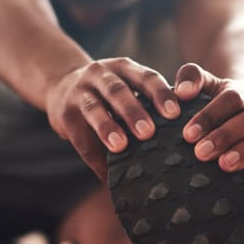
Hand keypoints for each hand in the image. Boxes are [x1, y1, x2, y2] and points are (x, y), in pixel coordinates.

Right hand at [45, 57, 180, 181]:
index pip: (145, 77)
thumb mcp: (125, 87)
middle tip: (149, 132)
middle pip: (117, 90)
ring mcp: (79, 91)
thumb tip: (182, 140)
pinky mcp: (64, 112)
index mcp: (124, 68)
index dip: (160, 94)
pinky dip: (93, 157)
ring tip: (120, 146)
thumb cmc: (107, 95)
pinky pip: (79, 136)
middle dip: (133, 111)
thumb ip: (146, 104)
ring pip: (94, 108)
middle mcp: (100, 74)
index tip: (174, 113)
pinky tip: (106, 175)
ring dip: (107, 127)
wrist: (61, 86)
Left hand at [175, 63, 243, 198]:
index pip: (230, 100)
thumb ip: (192, 78)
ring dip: (242, 154)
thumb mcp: (208, 84)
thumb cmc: (220, 101)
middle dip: (224, 136)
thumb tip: (181, 91)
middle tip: (200, 152)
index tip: (187, 133)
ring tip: (223, 165)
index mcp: (243, 94)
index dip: (209, 115)